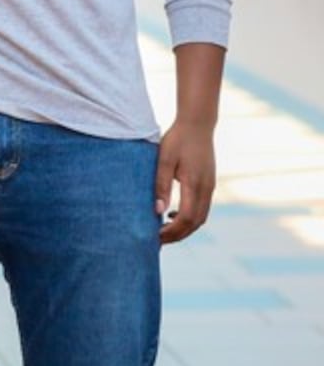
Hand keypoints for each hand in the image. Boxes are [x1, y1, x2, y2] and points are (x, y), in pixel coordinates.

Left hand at [155, 119, 215, 243]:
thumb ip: (160, 185)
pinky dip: (190, 218)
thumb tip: (158, 211)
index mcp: (195, 184)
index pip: (186, 218)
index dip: (172, 232)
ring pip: (201, 218)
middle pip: (195, 223)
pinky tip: (173, 214)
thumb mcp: (163, 160)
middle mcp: (206, 189)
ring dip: (184, 228)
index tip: (154, 237)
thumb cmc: (177, 140)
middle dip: (177, 235)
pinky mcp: (209, 183)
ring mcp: (210, 187)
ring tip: (163, 231)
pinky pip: (202, 208)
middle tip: (156, 241)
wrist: (197, 124)